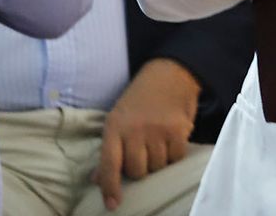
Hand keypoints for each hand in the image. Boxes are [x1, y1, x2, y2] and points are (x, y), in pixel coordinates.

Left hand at [92, 59, 199, 210]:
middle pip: (137, 171)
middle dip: (140, 169)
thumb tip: (96, 179)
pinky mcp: (178, 130)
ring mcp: (157, 130)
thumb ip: (109, 148)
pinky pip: (176, 158)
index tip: (112, 204)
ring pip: (157, 167)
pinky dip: (174, 153)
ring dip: (158, 161)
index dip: (110, 187)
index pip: (109, 164)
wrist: (170, 73)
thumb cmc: (140, 99)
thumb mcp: (117, 118)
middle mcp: (135, 129)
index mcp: (114, 126)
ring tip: (158, 143)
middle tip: (144, 153)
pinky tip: (171, 139)